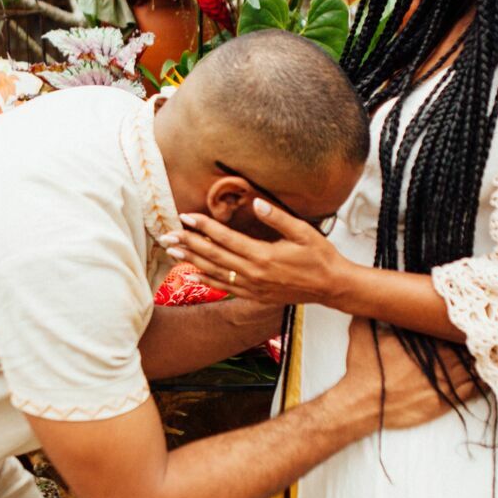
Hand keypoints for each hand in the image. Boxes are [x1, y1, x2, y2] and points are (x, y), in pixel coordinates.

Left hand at [160, 199, 351, 307]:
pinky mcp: (255, 295)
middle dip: (189, 244)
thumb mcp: (303, 232)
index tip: (186, 216)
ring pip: (215, 272)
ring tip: (172, 251)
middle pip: (213, 256)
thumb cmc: (320, 257)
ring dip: (191, 261)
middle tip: (167, 234)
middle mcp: (254, 273)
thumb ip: (278, 218)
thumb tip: (256, 203)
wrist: (331, 287)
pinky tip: (191, 273)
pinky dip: (206, 280)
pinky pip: (224, 288)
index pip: (226, 239)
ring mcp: (253, 287)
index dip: (204, 226)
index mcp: (263, 256)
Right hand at [339, 317, 481, 430]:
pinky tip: (489, 373)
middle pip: (466, 345)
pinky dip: (481, 381)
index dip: (462, 323)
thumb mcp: (361, 331)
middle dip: (475, 338)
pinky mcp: (443, 401)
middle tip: (488, 329)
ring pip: (472, 367)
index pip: (451, 328)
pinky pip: (470, 390)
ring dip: (481, 358)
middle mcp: (437, 361)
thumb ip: (374, 312)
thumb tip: (374, 293)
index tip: (469, 316)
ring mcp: (442, 382)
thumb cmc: (363, 369)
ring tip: (493, 349)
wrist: (361, 403)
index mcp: (424, 341)